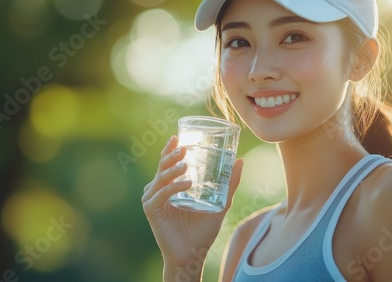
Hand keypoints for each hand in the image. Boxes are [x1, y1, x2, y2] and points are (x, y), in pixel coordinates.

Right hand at [142, 135, 243, 271]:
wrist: (193, 255)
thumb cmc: (202, 231)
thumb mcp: (220, 203)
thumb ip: (229, 184)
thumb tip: (240, 161)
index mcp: (169, 186)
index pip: (167, 163)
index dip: (170, 149)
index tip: (177, 137)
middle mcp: (158, 190)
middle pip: (162, 166)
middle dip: (171, 155)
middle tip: (184, 147)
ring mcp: (153, 199)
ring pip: (161, 178)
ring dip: (173, 170)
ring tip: (186, 165)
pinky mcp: (151, 210)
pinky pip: (161, 194)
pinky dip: (173, 187)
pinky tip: (187, 184)